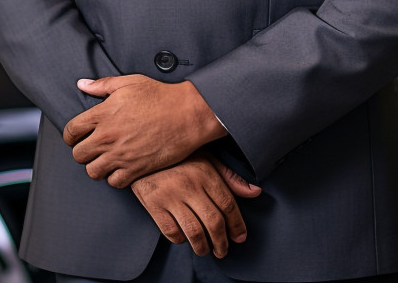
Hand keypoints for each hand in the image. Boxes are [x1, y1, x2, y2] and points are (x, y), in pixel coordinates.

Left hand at [63, 75, 226, 186]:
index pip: (71, 131)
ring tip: (105, 158)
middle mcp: (107, 137)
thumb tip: (82, 85)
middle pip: (78, 154)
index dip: (71, 134)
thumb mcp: (129, 82)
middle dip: (83, 150)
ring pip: (92, 171)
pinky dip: (114, 177)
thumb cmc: (159, 96)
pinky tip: (120, 167)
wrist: (186, 114)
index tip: (78, 135)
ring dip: (96, 165)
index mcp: (102, 114)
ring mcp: (120, 155)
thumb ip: (102, 85)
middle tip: (93, 146)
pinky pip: (113, 182)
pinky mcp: (135, 169)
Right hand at [131, 151, 260, 257]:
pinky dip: (180, 239)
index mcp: (205, 172)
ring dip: (203, 247)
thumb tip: (255, 192)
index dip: (237, 225)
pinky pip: (171, 232)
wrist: (142, 148)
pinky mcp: (153, 204)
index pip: (227, 205)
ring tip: (206, 249)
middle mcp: (189, 184)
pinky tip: (184, 237)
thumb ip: (230, 176)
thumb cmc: (179, 156)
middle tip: (223, 250)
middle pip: (213, 222)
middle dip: (222, 242)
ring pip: (194, 231)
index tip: (240, 237)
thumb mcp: (206, 158)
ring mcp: (170, 195)